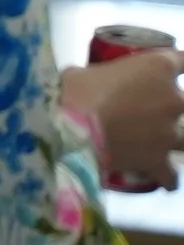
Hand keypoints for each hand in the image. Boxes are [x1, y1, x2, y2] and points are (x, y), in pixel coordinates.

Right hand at [62, 50, 183, 187]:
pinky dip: (167, 177)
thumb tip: (84, 81)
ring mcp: (170, 132)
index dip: (178, 66)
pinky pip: (172, 175)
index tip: (171, 72)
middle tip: (148, 114)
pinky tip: (163, 179)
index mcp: (157, 68)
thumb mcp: (80, 74)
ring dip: (173, 141)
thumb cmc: (73, 93)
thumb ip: (93, 75)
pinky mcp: (160, 160)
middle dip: (170, 109)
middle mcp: (173, 99)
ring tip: (157, 146)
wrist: (71, 132)